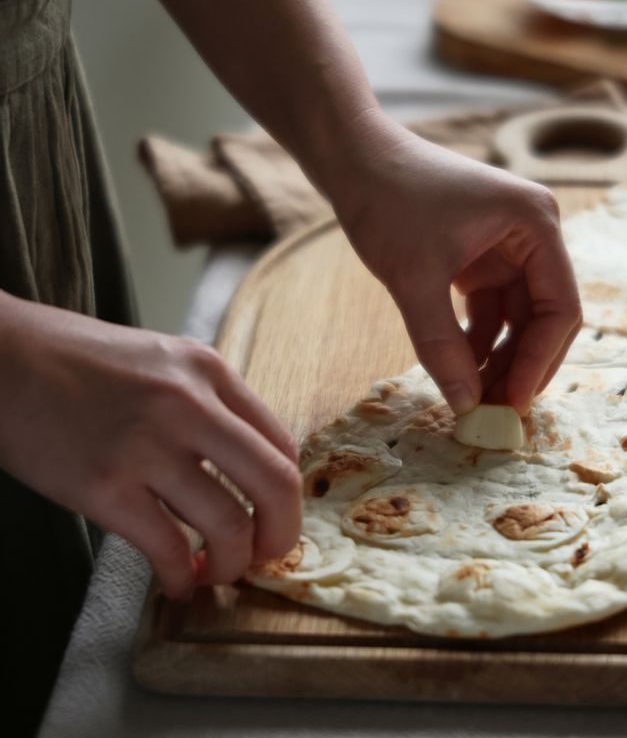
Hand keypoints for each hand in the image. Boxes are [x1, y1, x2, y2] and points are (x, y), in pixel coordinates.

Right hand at [0, 293, 300, 598]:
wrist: (2, 358)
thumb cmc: (81, 363)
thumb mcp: (164, 361)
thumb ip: (210, 404)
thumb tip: (247, 466)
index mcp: (209, 372)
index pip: (282, 444)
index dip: (287, 494)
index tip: (272, 517)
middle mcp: (189, 404)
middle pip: (275, 484)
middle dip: (280, 534)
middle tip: (265, 556)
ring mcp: (146, 445)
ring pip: (228, 526)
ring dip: (230, 564)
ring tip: (212, 570)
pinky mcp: (102, 485)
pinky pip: (166, 547)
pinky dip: (180, 576)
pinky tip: (176, 580)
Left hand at [327, 114, 581, 415]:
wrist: (352, 160)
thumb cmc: (386, 201)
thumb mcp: (414, 278)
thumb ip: (441, 345)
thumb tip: (466, 406)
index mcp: (535, 224)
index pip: (559, 307)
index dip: (540, 361)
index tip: (511, 405)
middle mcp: (532, 235)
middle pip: (543, 317)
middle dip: (520, 365)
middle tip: (492, 412)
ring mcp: (507, 247)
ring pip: (516, 319)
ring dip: (497, 359)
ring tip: (472, 399)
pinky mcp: (480, 258)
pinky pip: (490, 311)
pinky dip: (476, 341)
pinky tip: (457, 369)